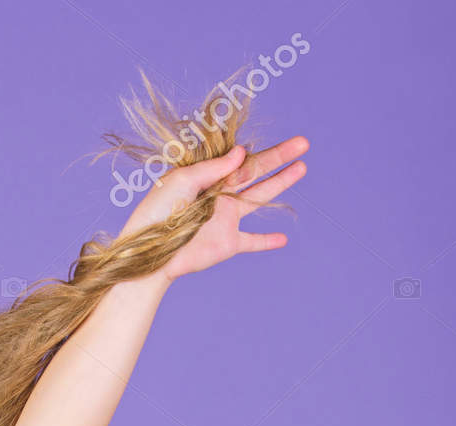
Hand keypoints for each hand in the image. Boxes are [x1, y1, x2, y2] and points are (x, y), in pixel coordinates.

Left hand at [117, 136, 308, 282]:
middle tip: (304, 142)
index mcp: (207, 178)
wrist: (151, 253)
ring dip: (281, 183)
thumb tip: (242, 152)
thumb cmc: (158, 212)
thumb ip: (213, 168)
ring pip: (260, 198)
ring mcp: (225, 219)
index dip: (263, 151)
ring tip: (302, 167)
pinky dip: (267, 241)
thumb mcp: (182, 181)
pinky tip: (283, 239)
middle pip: (256, 172)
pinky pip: (252, 242)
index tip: (285, 143)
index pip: (241, 160)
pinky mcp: (227, 243)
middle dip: (279, 157)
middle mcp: (219, 195)